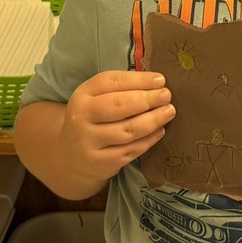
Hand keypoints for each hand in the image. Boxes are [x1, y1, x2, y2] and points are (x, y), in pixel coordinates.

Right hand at [61, 70, 175, 184]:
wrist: (73, 153)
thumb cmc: (94, 117)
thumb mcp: (97, 97)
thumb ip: (120, 88)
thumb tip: (156, 83)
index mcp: (82, 95)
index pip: (111, 82)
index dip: (139, 80)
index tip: (161, 80)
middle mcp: (81, 118)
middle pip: (118, 106)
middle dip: (147, 99)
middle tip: (167, 95)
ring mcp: (90, 143)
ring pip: (127, 131)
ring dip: (152, 120)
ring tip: (169, 112)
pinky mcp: (101, 163)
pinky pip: (130, 150)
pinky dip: (148, 140)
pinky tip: (159, 130)